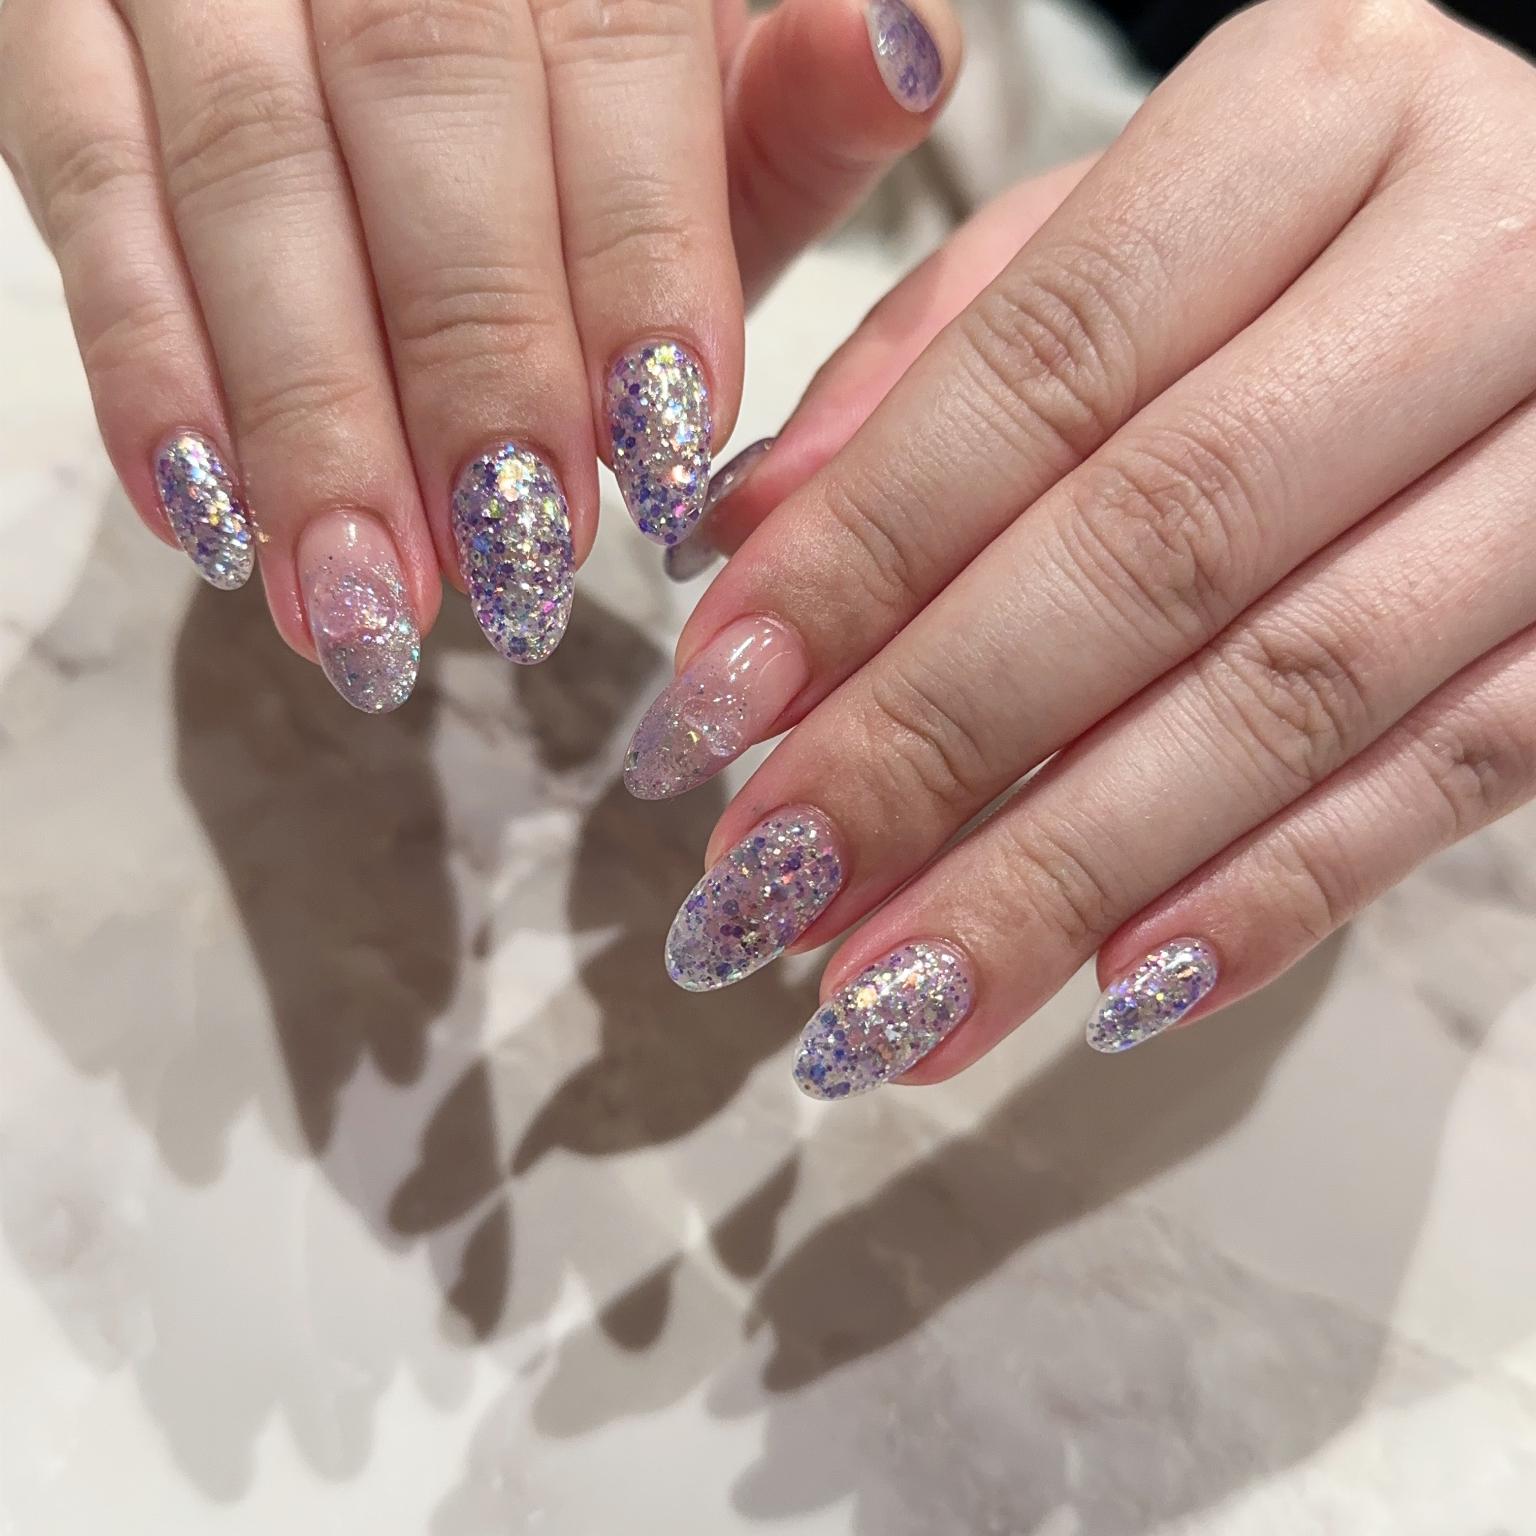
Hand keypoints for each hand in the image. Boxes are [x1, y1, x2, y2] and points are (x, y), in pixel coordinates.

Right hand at [0, 0, 957, 709]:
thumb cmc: (566, 84)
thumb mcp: (697, 94)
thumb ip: (786, 107)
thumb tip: (904, 52)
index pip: (618, 50)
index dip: (636, 257)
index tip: (658, 460)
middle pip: (421, 103)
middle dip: (468, 359)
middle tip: (510, 566)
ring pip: (243, 158)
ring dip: (306, 408)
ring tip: (369, 603)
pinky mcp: (51, 12)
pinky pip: (73, 171)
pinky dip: (140, 356)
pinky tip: (207, 521)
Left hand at [627, 0, 1535, 1094]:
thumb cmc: (1315, 235)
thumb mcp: (1121, 221)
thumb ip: (934, 354)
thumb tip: (746, 532)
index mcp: (1313, 117)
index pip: (1042, 364)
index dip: (864, 554)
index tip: (716, 707)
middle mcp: (1473, 260)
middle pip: (1156, 543)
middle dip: (934, 741)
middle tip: (771, 887)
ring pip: (1293, 690)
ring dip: (1065, 875)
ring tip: (892, 999)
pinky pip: (1453, 775)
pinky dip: (1268, 897)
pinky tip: (1108, 997)